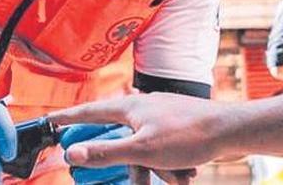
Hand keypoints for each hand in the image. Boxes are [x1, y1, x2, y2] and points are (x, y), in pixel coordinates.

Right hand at [48, 93, 221, 172]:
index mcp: (130, 106)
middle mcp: (143, 107)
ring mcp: (161, 116)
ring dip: (158, 170)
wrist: (232, 131)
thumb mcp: (142, 150)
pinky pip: (165, 152)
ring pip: (146, 150)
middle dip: (129, 164)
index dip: (68, 118)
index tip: (50, 121)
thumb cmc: (189, 135)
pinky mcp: (177, 127)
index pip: (89, 111)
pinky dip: (172, 166)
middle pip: (121, 138)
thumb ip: (105, 152)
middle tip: (128, 171)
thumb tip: (72, 152)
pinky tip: (186, 173)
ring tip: (176, 177)